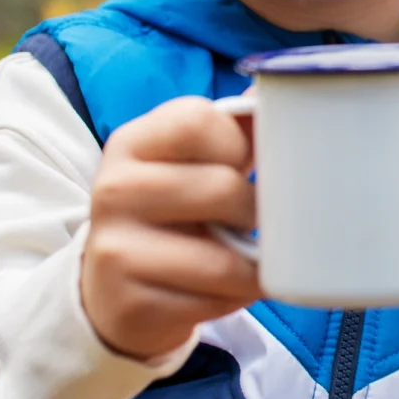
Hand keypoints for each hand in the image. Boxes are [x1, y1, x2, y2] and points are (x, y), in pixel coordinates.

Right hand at [79, 96, 262, 358]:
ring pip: (225, 258)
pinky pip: (216, 300)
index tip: (237, 165)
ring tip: (239, 257)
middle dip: (255, 211)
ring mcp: (115, 250)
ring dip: (252, 263)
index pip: (201, 120)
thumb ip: (236, 128)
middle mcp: (112, 190)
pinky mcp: (131, 304)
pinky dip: (236, 297)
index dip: (238, 144)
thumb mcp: (190, 162)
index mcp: (131, 142)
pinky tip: (219, 289)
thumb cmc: (173, 212)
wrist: (114, 289)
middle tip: (246, 221)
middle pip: (223, 188)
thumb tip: (286, 94)